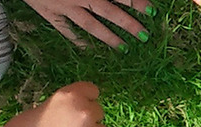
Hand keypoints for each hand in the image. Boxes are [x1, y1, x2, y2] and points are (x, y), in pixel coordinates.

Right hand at [24, 0, 151, 48]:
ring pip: (90, 25)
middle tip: (144, 35)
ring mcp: (64, 7)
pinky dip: (76, 39)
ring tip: (124, 48)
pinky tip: (87, 48)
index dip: (136, 2)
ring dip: (108, 37)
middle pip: (109, 12)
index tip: (152, 11)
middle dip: (128, 24)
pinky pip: (64, 29)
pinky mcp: (48, 13)